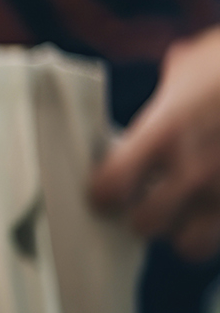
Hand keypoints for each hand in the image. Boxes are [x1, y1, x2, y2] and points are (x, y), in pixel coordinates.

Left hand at [91, 27, 219, 260]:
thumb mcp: (193, 66)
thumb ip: (164, 99)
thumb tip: (150, 109)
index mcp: (168, 131)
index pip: (111, 187)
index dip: (104, 192)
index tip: (109, 188)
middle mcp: (198, 169)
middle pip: (146, 226)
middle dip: (146, 214)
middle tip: (153, 198)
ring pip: (191, 246)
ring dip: (187, 230)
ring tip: (193, 208)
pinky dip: (219, 225)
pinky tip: (219, 203)